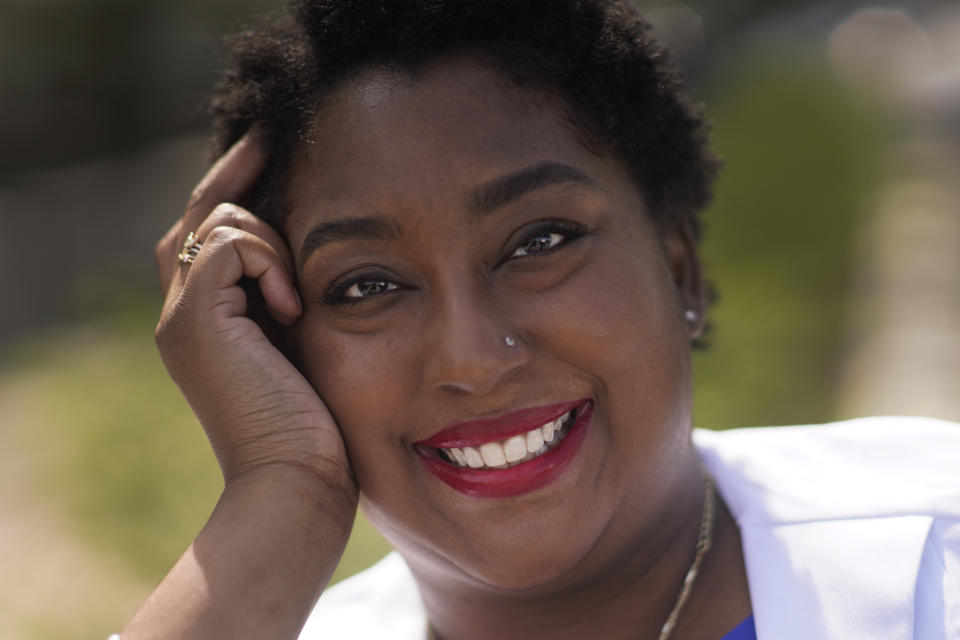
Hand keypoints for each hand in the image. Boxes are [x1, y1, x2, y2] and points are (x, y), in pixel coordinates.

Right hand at [154, 130, 355, 499]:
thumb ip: (296, 300)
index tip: (273, 150)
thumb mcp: (308, 347)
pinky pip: (226, 241)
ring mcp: (182, 316)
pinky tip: (292, 304)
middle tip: (271, 135)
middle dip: (235, 171)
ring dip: (270, 237)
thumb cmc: (319, 428)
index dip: (238, 189)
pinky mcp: (193, 320)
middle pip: (200, 215)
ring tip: (298, 295)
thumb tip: (316, 256)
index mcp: (211, 321)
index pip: (213, 235)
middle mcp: (184, 313)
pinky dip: (267, 258)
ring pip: (216, 220)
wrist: (295, 482)